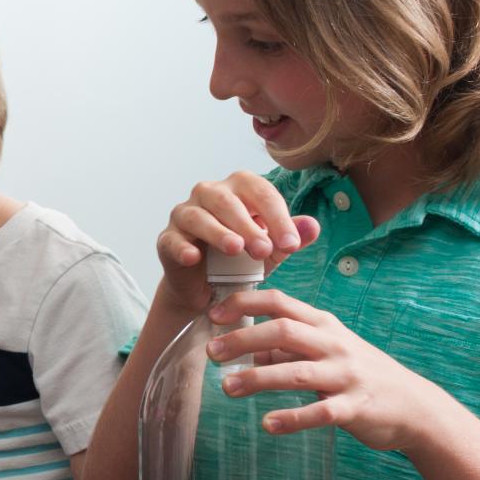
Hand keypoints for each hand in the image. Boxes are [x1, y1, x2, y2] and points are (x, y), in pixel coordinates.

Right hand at [158, 171, 320, 311]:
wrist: (208, 290)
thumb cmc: (241, 261)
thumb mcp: (272, 251)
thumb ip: (291, 238)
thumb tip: (312, 227)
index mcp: (239, 189)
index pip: (260, 193)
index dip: (277, 217)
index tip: (291, 244)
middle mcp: (208, 194)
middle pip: (226, 200)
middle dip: (247, 225)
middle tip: (265, 250)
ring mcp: (184, 215)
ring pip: (198, 216)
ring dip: (218, 232)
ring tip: (236, 250)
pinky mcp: (167, 239)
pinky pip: (173, 239)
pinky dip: (183, 247)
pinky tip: (194, 258)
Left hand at [206, 288, 445, 450]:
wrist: (416, 407)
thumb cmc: (363, 375)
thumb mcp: (327, 352)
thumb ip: (289, 350)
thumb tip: (248, 350)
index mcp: (324, 326)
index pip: (281, 302)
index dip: (245, 303)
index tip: (214, 314)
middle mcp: (334, 345)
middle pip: (283, 331)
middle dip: (243, 339)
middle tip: (211, 352)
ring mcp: (346, 375)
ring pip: (296, 372)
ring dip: (257, 378)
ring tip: (227, 388)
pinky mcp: (355, 407)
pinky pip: (320, 412)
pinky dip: (293, 418)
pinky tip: (268, 425)